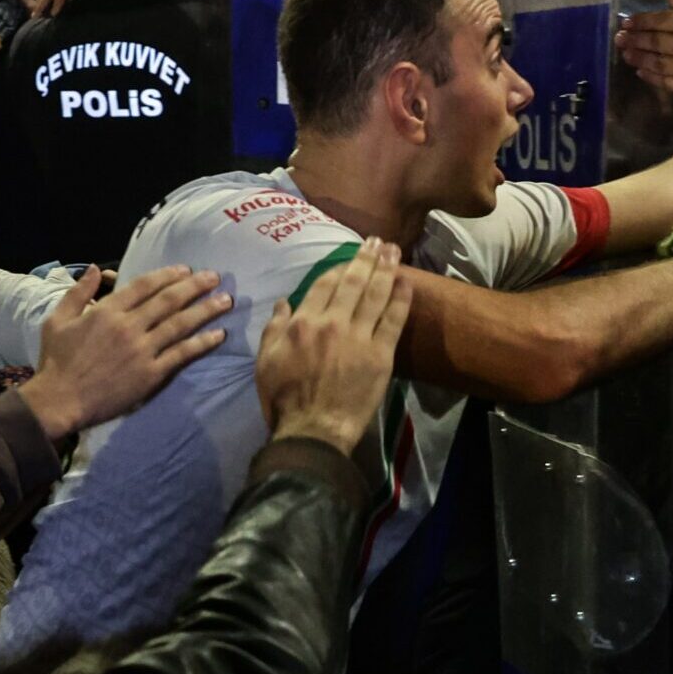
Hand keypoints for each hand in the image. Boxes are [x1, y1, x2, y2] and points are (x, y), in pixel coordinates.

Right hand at [22, 264, 231, 438]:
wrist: (60, 399)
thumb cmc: (57, 360)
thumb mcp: (58, 319)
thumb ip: (79, 292)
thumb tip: (97, 269)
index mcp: (107, 311)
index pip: (145, 286)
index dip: (168, 275)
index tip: (186, 270)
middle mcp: (129, 326)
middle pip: (169, 300)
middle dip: (195, 286)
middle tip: (215, 277)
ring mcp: (142, 350)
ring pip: (180, 324)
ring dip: (206, 310)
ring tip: (226, 300)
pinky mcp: (150, 374)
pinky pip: (181, 355)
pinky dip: (202, 343)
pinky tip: (219, 335)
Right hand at [256, 240, 411, 452]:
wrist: (311, 431)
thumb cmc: (284, 400)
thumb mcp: (265, 361)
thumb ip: (273, 328)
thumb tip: (284, 302)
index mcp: (303, 322)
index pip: (324, 284)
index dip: (338, 267)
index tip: (348, 257)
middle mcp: (332, 322)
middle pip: (353, 282)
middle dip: (366, 258)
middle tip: (378, 242)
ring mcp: (358, 338)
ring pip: (375, 295)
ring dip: (386, 269)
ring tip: (394, 251)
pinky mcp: (380, 355)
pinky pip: (393, 321)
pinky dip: (401, 300)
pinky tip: (407, 283)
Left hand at [614, 0, 672, 112]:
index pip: (659, 20)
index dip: (640, 21)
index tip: (626, 22)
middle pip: (653, 40)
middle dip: (633, 39)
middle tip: (619, 38)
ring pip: (654, 60)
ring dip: (636, 57)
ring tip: (625, 53)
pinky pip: (661, 80)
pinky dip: (648, 75)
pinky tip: (640, 71)